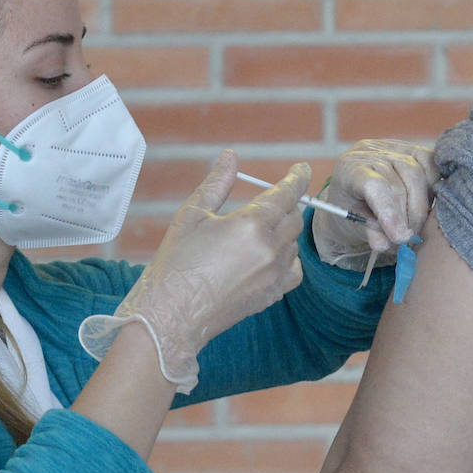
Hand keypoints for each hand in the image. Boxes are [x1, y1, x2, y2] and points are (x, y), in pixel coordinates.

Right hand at [79, 150, 308, 392]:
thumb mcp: (192, 215)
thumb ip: (217, 183)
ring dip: (284, 231)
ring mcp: (275, 275)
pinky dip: (287, 258)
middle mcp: (271, 249)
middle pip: (294, 218)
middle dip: (286, 204)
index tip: (300, 169)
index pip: (287, 194)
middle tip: (270, 200)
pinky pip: (294, 270)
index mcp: (252, 224)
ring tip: (259, 230)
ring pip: (294, 244)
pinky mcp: (272, 295)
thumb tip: (230, 156)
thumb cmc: (176, 263)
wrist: (172, 316)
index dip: (297, 178)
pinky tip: (268, 256)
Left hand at [313, 139, 438, 270]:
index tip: (399, 236)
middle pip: (399, 184)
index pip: (374, 185)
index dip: (390, 212)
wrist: (357, 191)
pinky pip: (432, 167)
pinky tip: (428, 206)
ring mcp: (395, 148)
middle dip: (407, 217)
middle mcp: (372, 152)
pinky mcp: (415, 150)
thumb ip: (369, 232)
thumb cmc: (353, 209)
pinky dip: (433, 190)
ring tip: (415, 226)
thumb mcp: (354, 224)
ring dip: (421, 207)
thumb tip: (385, 243)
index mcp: (349, 169)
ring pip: (418, 176)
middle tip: (408, 238)